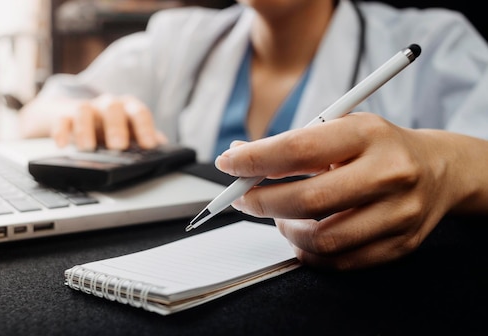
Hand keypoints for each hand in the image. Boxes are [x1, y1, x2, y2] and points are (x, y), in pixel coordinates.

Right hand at [51, 94, 166, 150]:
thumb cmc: (109, 126)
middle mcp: (107, 106)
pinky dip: (61, 132)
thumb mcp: (129, 132)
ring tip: (88, 149)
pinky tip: (62, 146)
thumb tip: (164, 149)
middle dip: (116, 128)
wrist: (75, 115)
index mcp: (127, 109)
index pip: (139, 113)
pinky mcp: (64, 116)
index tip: (149, 146)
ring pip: (84, 110)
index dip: (145, 128)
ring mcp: (86, 109)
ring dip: (86, 129)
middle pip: (113, 108)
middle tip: (118, 147)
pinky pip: (61, 120)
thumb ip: (145, 138)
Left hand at [215, 113, 484, 269]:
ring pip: (321, 239)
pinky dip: (308, 250)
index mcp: (368, 134)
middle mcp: (389, 173)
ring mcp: (398, 214)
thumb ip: (291, 143)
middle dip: (261, 202)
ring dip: (285, 229)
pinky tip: (304, 232)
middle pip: (307, 201)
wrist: (438, 170)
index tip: (229, 165)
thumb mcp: (340, 126)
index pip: (298, 149)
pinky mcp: (399, 244)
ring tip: (280, 214)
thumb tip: (238, 157)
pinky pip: (338, 261)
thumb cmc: (377, 146)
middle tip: (243, 197)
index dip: (254, 161)